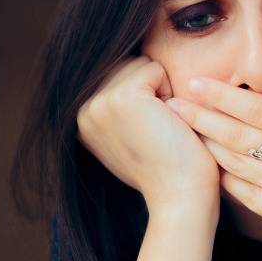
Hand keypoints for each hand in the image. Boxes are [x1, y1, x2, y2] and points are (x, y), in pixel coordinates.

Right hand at [77, 56, 220, 213]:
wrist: (179, 196)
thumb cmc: (168, 170)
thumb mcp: (131, 136)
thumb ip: (119, 109)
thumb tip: (125, 70)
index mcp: (82, 119)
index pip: (118, 75)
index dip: (145, 98)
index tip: (147, 135)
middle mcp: (83, 110)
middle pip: (128, 64)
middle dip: (152, 90)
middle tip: (157, 131)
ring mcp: (99, 103)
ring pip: (141, 64)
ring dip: (162, 90)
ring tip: (161, 127)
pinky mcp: (122, 97)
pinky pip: (155, 69)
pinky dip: (171, 92)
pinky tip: (168, 123)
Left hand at [164, 31, 261, 260]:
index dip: (225, 96)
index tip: (197, 84)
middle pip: (240, 132)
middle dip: (202, 117)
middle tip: (170, 105)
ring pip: (240, 163)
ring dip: (208, 147)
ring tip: (179, 135)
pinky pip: (252, 198)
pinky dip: (229, 185)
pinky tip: (209, 174)